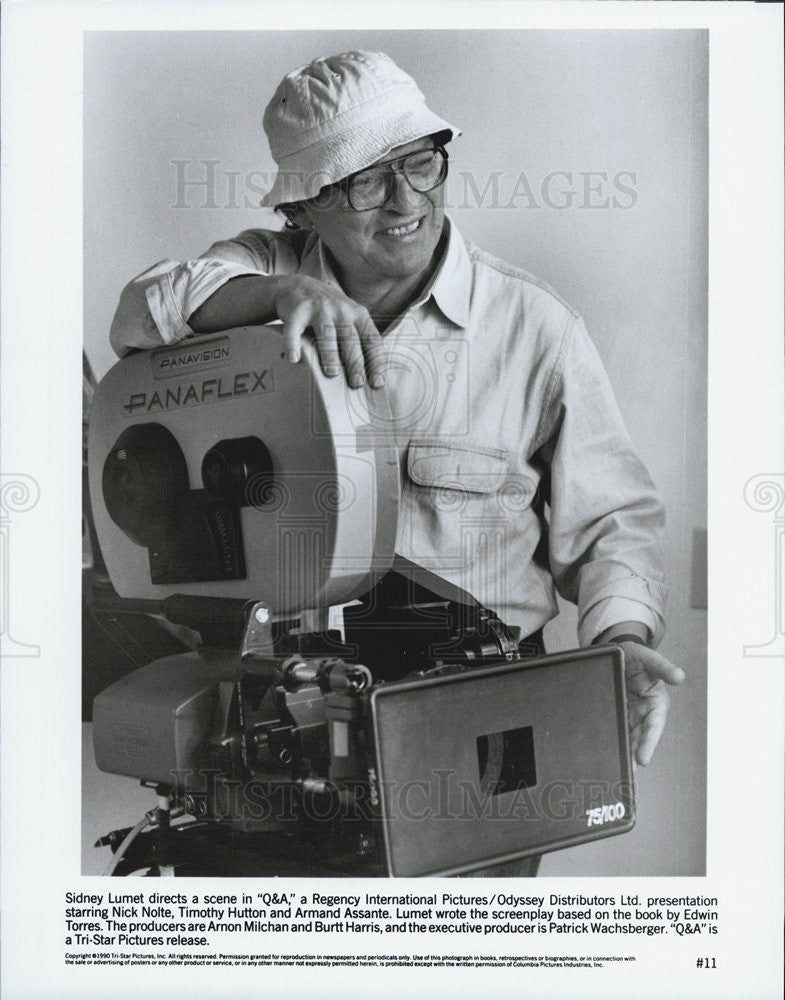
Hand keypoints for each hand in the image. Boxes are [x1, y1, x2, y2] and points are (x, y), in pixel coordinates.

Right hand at [273, 276, 385, 388]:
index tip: (377, 382)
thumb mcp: (349, 317)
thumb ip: (360, 338)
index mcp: (358, 314)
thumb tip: (371, 375)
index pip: (372, 339)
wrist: (297, 285)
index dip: (376, 361)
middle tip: (356, 383)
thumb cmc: (328, 310)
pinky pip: (294, 330)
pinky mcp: (297, 311)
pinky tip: (294, 358)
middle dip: (355, 362)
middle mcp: (341, 310)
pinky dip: (293, 344)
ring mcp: (318, 309)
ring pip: (326, 334)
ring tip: (332, 374)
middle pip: (351, 339)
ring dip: (330, 355)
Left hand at [618, 642, 684, 766]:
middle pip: (639, 738)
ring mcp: (630, 715)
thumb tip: (679, 676)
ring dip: (623, 754)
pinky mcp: (618, 714)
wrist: (620, 651)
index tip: (642, 759)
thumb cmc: (638, 656)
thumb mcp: (650, 658)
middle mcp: (644, 713)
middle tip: (626, 773)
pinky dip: (613, 743)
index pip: (653, 727)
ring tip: (616, 772)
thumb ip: (663, 667)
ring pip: (627, 738)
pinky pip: (616, 730)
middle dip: (633, 756)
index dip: (648, 744)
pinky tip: (605, 755)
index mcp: (656, 704)